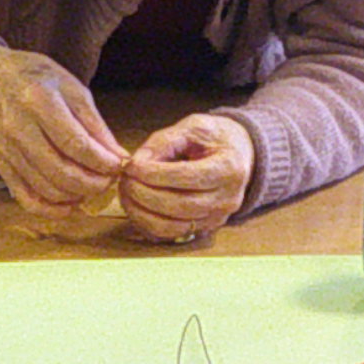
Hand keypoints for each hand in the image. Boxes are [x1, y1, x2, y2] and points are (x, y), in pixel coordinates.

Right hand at [0, 47, 129, 212]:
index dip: (100, 161)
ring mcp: (7, 149)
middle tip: (108, 181)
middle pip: (59, 170)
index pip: (75, 143)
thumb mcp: (74, 91)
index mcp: (39, 101)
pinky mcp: (1, 165)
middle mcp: (18, 127)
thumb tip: (119, 158)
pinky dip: (50, 209)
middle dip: (91, 183)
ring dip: (75, 195)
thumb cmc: (42, 83)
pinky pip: (25, 197)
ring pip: (45, 187)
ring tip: (92, 187)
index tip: (118, 166)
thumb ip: (96, 126)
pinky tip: (70, 205)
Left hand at [117, 111, 255, 242]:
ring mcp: (217, 218)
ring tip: (126, 194)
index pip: (187, 177)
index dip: (154, 174)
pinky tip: (136, 209)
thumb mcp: (192, 127)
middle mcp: (227, 199)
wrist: (239, 155)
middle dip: (144, 194)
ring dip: (142, 213)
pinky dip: (148, 225)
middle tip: (124, 180)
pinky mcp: (205, 229)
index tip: (132, 166)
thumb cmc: (215, 138)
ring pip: (173, 226)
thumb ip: (164, 142)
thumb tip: (136, 163)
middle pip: (179, 205)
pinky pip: (171, 235)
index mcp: (229, 169)